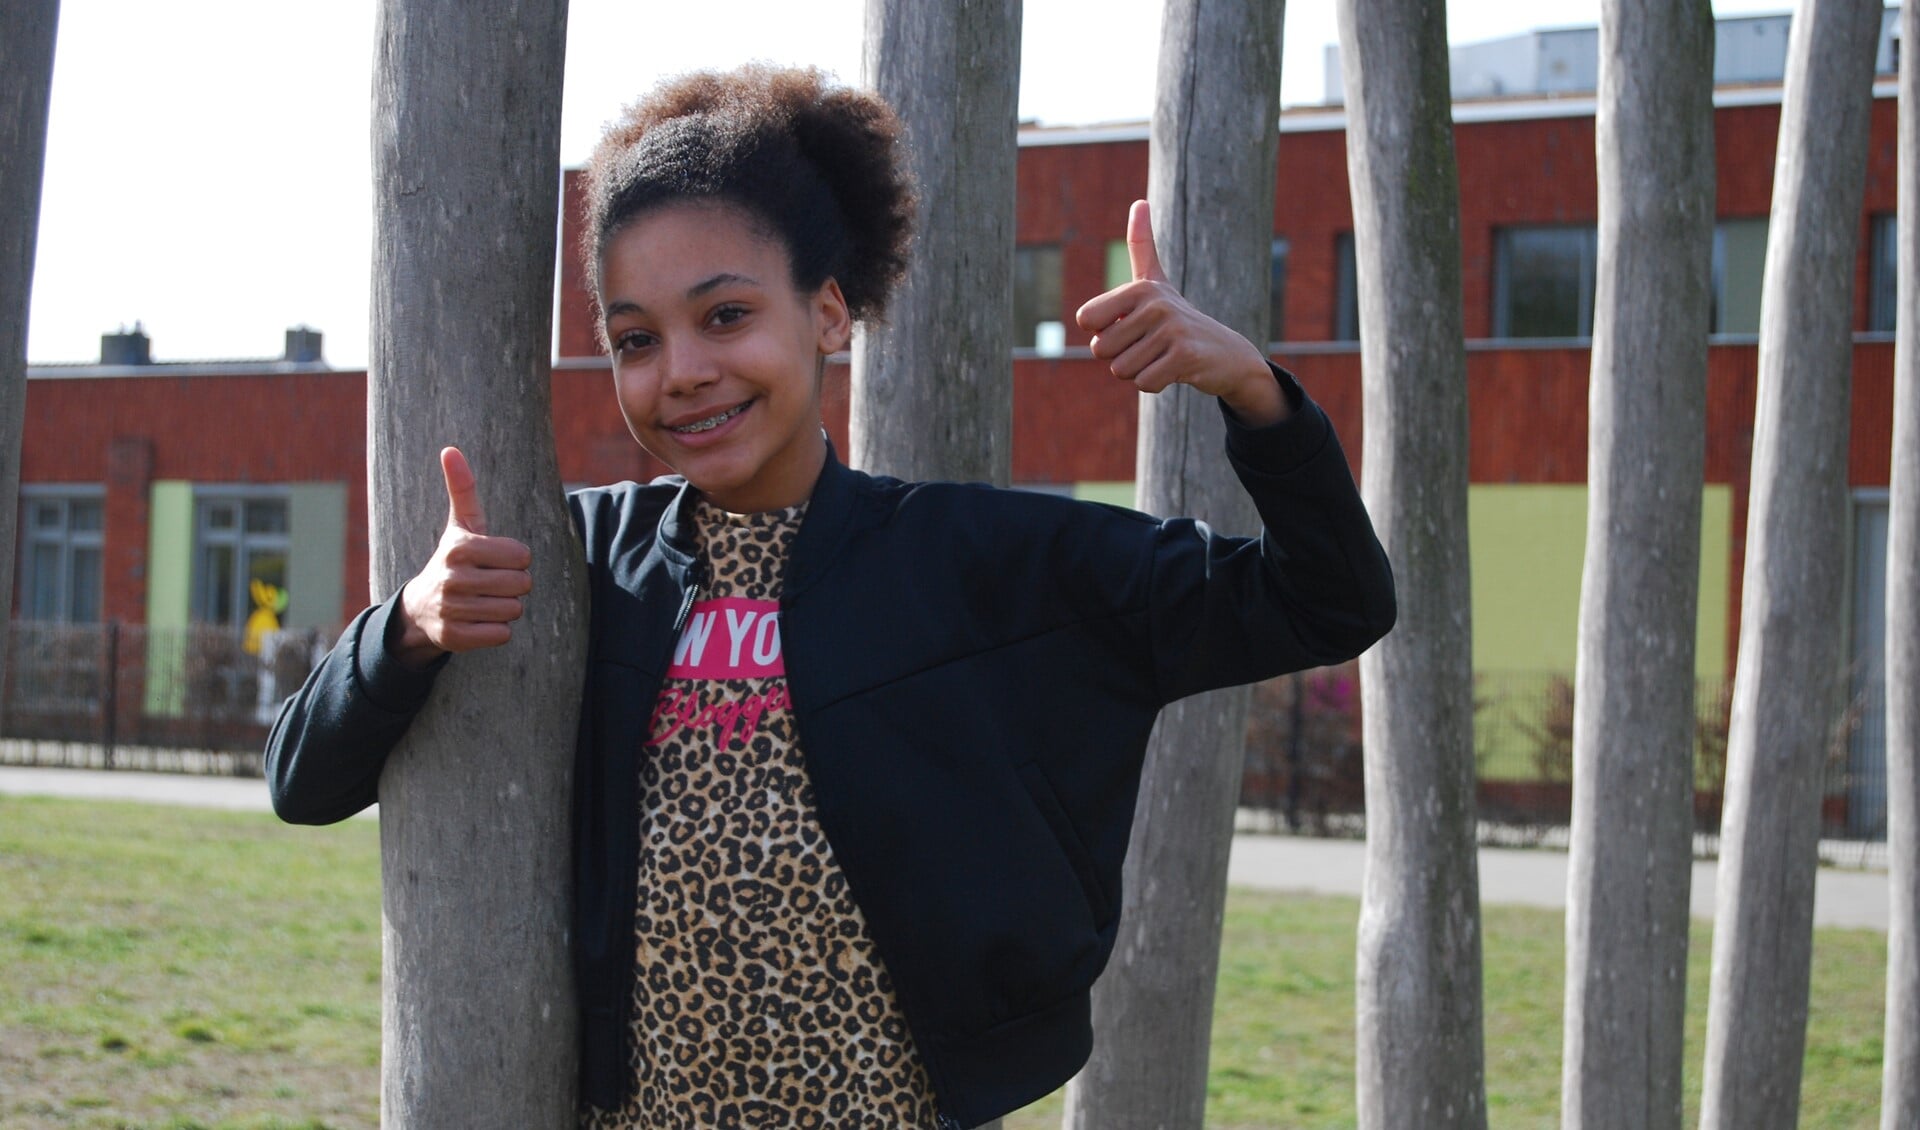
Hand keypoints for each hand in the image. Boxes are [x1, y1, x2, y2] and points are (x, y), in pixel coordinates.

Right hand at [391, 447, 533, 666]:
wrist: (420, 609)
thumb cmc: (454, 561)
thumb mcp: (459, 525)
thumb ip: (462, 489)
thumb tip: (450, 449)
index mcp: (460, 547)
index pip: (522, 556)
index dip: (517, 560)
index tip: (498, 561)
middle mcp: (453, 578)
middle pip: (521, 584)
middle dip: (516, 585)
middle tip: (493, 583)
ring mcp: (452, 609)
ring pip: (513, 610)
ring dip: (507, 608)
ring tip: (485, 601)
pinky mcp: (454, 637)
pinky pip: (501, 635)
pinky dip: (498, 630)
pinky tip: (480, 620)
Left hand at [1074, 200, 1288, 425]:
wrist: (1226, 353)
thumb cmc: (1178, 318)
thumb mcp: (1157, 280)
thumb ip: (1142, 245)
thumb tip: (1140, 202)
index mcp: (1140, 287)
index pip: (1086, 320)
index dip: (1102, 333)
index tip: (1130, 327)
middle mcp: (1155, 303)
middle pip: (1101, 349)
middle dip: (1121, 356)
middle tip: (1150, 346)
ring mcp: (1171, 329)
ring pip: (1121, 370)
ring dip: (1139, 371)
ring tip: (1163, 356)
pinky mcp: (1184, 356)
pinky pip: (1144, 383)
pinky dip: (1156, 384)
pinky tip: (1174, 370)